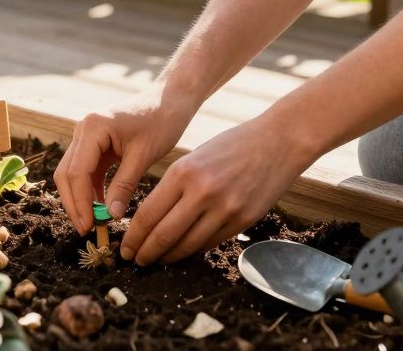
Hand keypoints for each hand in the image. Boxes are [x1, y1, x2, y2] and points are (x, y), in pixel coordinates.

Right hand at [53, 84, 197, 234]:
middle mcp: (82, 129)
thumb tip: (110, 216)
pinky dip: (90, 189)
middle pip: (66, 174)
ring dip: (80, 198)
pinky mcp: (93, 143)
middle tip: (87, 230)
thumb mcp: (143, 156)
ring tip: (94, 222)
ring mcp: (85, 135)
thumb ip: (124, 186)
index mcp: (93, 128)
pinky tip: (101, 207)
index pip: (77, 172)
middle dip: (74, 204)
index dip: (80, 203)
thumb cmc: (161, 122)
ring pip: (71, 173)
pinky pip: (85, 170)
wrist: (169, 100)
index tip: (89, 227)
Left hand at [119, 113, 316, 264]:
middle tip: (134, 260)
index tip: (124, 246)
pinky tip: (182, 251)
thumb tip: (150, 218)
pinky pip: (210, 242)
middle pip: (164, 234)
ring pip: (187, 244)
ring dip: (168, 256)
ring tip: (156, 260)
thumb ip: (173, 186)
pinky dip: (193, 250)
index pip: (148, 214)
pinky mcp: (243, 221)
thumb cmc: (231, 146)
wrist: (278, 142)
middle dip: (145, 252)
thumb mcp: (193, 158)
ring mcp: (225, 209)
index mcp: (183, 172)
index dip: (133, 237)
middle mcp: (202, 193)